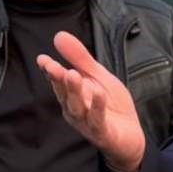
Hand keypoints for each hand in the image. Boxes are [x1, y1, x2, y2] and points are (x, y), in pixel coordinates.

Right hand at [36, 32, 145, 171]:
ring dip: (74, 92)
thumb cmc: (111, 106)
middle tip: (53, 66)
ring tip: (72, 75)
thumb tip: (59, 35)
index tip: (42, 59)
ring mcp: (87, 123)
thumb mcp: (98, 77)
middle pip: (64, 94)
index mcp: (72, 95)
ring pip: (77, 107)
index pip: (57, 81)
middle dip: (58, 80)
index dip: (50, 71)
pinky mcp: (103, 133)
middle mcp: (75, 109)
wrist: (130, 136)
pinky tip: (98, 93)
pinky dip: (97, 107)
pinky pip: (98, 120)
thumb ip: (80, 58)